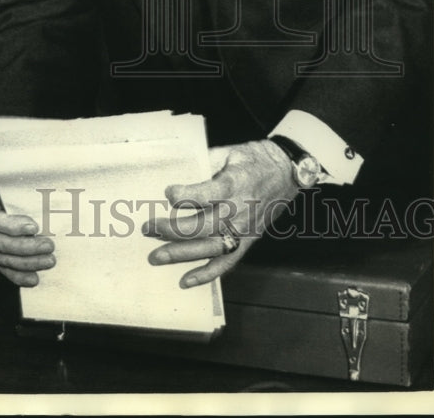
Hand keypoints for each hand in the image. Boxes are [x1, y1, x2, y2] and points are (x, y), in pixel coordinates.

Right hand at [0, 181, 56, 286]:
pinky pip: (6, 270)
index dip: (12, 226)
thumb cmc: (21, 183)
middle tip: (50, 246)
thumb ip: (31, 178)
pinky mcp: (1, 255)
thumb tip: (53, 171)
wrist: (14, 193)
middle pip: (0, 243)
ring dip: (27, 263)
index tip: (34, 227)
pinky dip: (19, 277)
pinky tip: (35, 279)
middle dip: (26, 248)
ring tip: (50, 261)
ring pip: (4, 259)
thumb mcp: (20, 177)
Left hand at [142, 140, 298, 287]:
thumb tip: (179, 167)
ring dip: (181, 254)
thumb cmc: (254, 160)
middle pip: (202, 226)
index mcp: (234, 183)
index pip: (207, 193)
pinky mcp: (247, 242)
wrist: (286, 173)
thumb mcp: (230, 151)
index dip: (185, 195)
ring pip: (210, 248)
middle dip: (171, 230)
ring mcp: (243, 229)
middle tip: (147, 228)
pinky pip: (226, 263)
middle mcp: (239, 209)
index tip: (167, 192)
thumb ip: (206, 160)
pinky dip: (206, 275)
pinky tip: (185, 280)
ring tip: (155, 256)